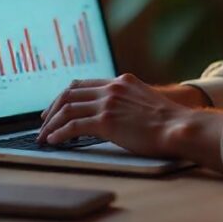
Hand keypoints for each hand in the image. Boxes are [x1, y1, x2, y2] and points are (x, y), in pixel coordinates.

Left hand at [37, 74, 222, 171]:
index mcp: (121, 81)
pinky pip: (73, 125)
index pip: (83, 84)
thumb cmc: (169, 122)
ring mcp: (108, 103)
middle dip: (53, 108)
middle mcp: (112, 88)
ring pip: (67, 109)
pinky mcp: (106, 121)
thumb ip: (128, 101)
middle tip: (44, 122)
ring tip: (44, 136)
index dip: (65, 96)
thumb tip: (117, 113)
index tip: (56, 108)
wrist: (179, 127)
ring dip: (51, 123)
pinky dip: (59, 133)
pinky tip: (53, 140)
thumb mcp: (146, 101)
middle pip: (70, 93)